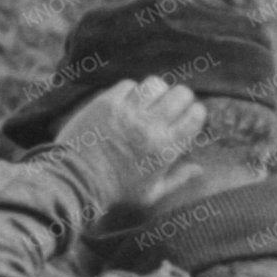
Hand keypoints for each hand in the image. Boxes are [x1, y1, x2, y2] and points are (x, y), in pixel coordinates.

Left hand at [57, 77, 205, 201]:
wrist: (76, 181)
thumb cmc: (115, 191)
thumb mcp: (151, 194)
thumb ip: (178, 179)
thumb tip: (199, 169)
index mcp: (167, 147)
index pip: (196, 114)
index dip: (195, 113)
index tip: (186, 119)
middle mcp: (151, 125)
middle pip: (181, 93)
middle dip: (180, 99)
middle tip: (169, 108)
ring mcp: (128, 111)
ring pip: (156, 83)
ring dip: (156, 92)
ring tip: (149, 102)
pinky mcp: (107, 102)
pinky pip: (129, 84)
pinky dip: (132, 91)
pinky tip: (127, 103)